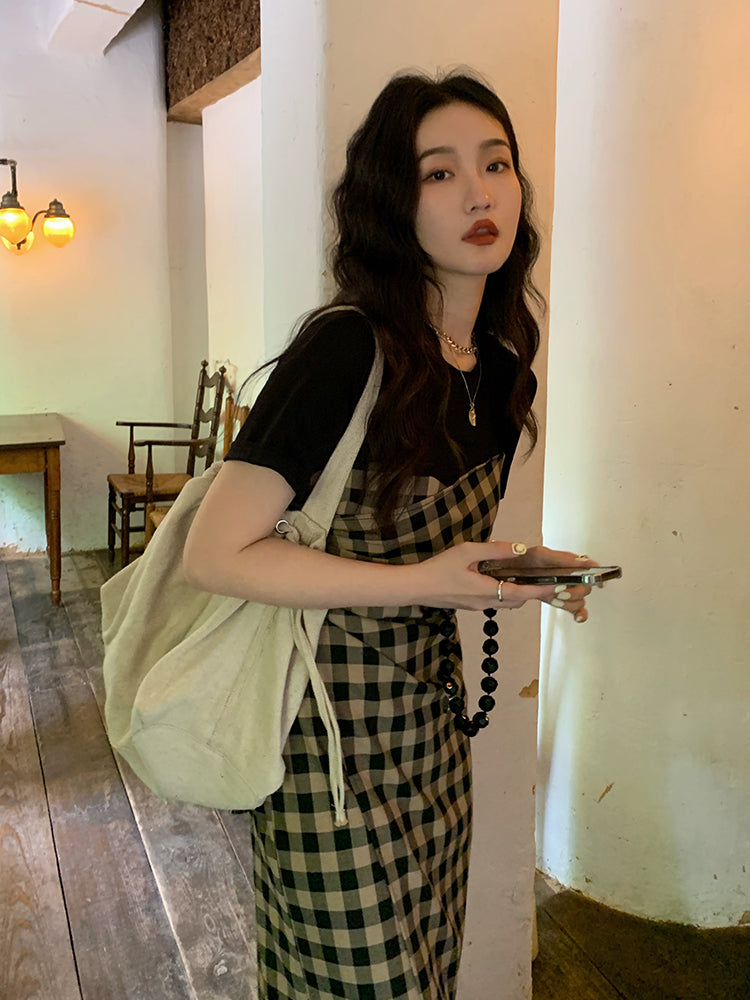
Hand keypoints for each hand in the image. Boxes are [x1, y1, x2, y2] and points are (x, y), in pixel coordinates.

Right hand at [414, 541, 595, 619]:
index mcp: (487, 591)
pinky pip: (496, 601)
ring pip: (507, 602)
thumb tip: (519, 548)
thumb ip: (494, 550)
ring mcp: (478, 606)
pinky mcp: (471, 605)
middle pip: (518, 601)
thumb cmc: (439, 569)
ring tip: (530, 580)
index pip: (522, 594)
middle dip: (534, 593)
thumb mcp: (467, 552)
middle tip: (549, 581)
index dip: (542, 590)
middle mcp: (486, 603)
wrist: (415, 587)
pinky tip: (503, 581)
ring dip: (520, 594)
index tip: (559, 586)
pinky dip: (506, 593)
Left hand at [501, 544, 597, 621]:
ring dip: (572, 601)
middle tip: (562, 590)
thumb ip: (563, 559)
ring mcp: (561, 588)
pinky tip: (578, 617)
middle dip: (576, 591)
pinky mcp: (555, 599)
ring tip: (558, 597)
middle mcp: (566, 575)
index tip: (599, 580)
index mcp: (564, 562)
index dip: (597, 574)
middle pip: (585, 587)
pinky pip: (574, 609)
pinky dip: (579, 613)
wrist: (502, 572)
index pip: (588, 567)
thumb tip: (585, 562)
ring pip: (579, 599)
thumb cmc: (521, 560)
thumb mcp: (541, 555)